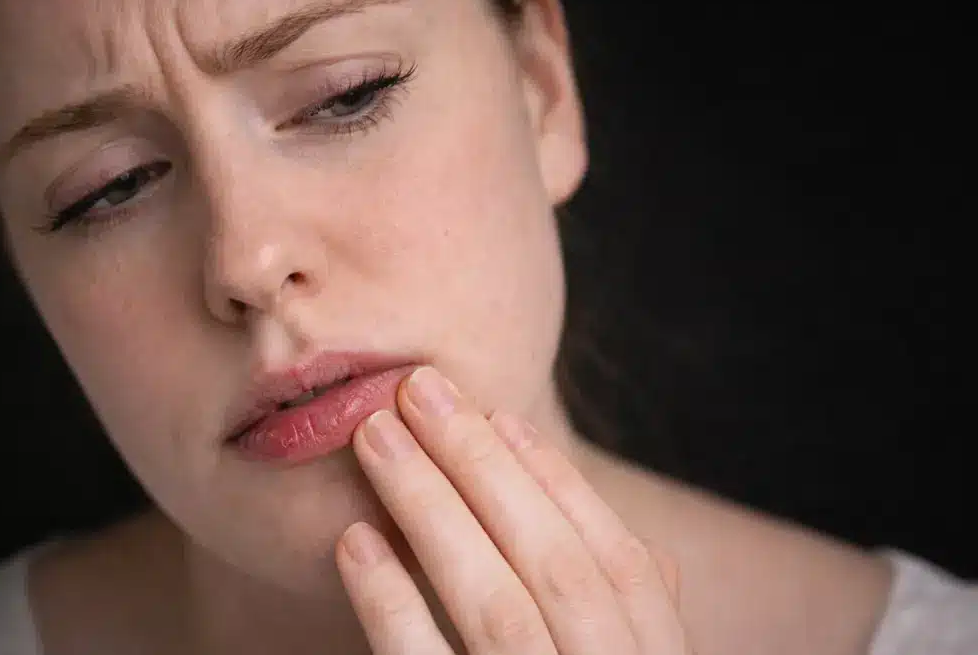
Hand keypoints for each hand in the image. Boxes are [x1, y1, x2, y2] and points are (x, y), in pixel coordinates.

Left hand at [334, 366, 692, 653]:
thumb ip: (638, 624)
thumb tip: (658, 556)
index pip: (619, 564)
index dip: (561, 484)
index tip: (503, 416)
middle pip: (553, 565)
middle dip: (483, 466)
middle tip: (418, 389)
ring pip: (493, 606)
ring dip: (430, 506)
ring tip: (376, 435)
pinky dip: (391, 601)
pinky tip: (355, 540)